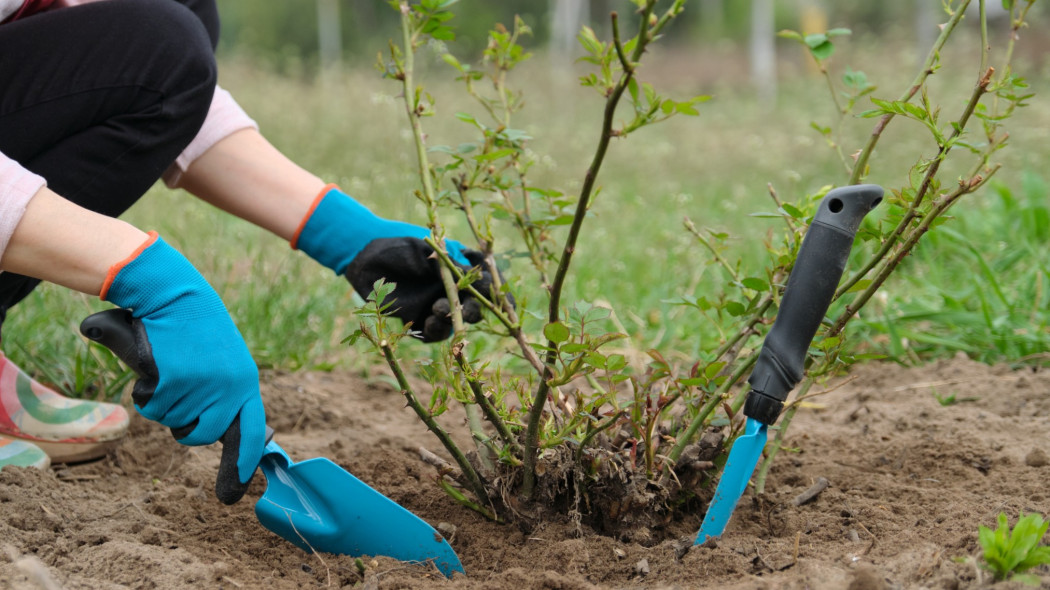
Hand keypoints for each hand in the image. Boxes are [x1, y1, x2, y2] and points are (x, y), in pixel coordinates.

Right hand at [94, 232, 264, 503]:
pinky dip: (145, 389)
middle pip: (199, 436)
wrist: (173, 292)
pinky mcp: (176, 381)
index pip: (251, 435)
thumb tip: (214, 434)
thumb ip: (224, 395)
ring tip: (170, 366)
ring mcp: (205, 386)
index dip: (242, 466)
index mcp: (246, 384)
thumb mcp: (223, 360)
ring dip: (163, 401)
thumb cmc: (195, 327)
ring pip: (171, 420)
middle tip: (178, 392)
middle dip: (183, 425)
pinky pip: (152, 405)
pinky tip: (155, 362)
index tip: (233, 495)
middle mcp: (232, 389)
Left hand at [293, 185, 508, 341]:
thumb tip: (478, 276)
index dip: (497, 291)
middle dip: (475, 307)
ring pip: (458, 320)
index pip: (488, 281)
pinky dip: (437, 329)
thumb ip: (453, 266)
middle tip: (465, 304)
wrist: (367, 253)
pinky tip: (429, 320)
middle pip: (478, 304)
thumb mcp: (430, 251)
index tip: (498, 296)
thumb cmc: (401, 244)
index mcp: (462, 266)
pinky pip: (436, 332)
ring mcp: (438, 303)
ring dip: (455, 318)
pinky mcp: (420, 318)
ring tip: (437, 308)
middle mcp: (454, 287)